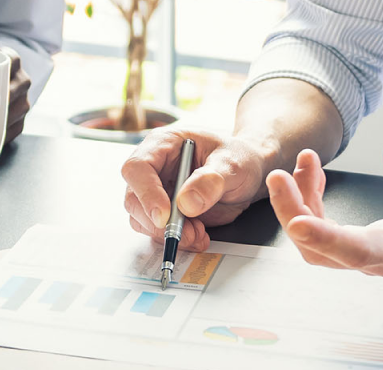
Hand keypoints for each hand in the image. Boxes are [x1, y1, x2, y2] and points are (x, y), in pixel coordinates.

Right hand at [119, 126, 273, 252]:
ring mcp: (157, 190)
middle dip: (159, 223)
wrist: (248, 173)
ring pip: (142, 219)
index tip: (165, 216)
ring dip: (168, 234)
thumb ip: (211, 180)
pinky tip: (198, 236)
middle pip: (134, 198)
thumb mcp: (233, 164)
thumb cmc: (239, 158)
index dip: (146, 193)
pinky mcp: (164, 211)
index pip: (138, 168)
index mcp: (163, 144)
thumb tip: (186, 203)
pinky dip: (176, 239)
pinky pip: (157, 231)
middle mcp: (154, 167)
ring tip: (199, 234)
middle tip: (188, 234)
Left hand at [267, 142, 382, 276]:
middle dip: (293, 214)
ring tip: (305, 162)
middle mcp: (381, 260)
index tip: (297, 222)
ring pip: (316, 245)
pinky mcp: (360, 249)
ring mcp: (367, 259)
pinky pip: (323, 235)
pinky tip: (314, 176)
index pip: (360, 251)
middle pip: (321, 252)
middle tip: (279, 175)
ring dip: (299, 204)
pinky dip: (311, 205)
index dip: (326, 238)